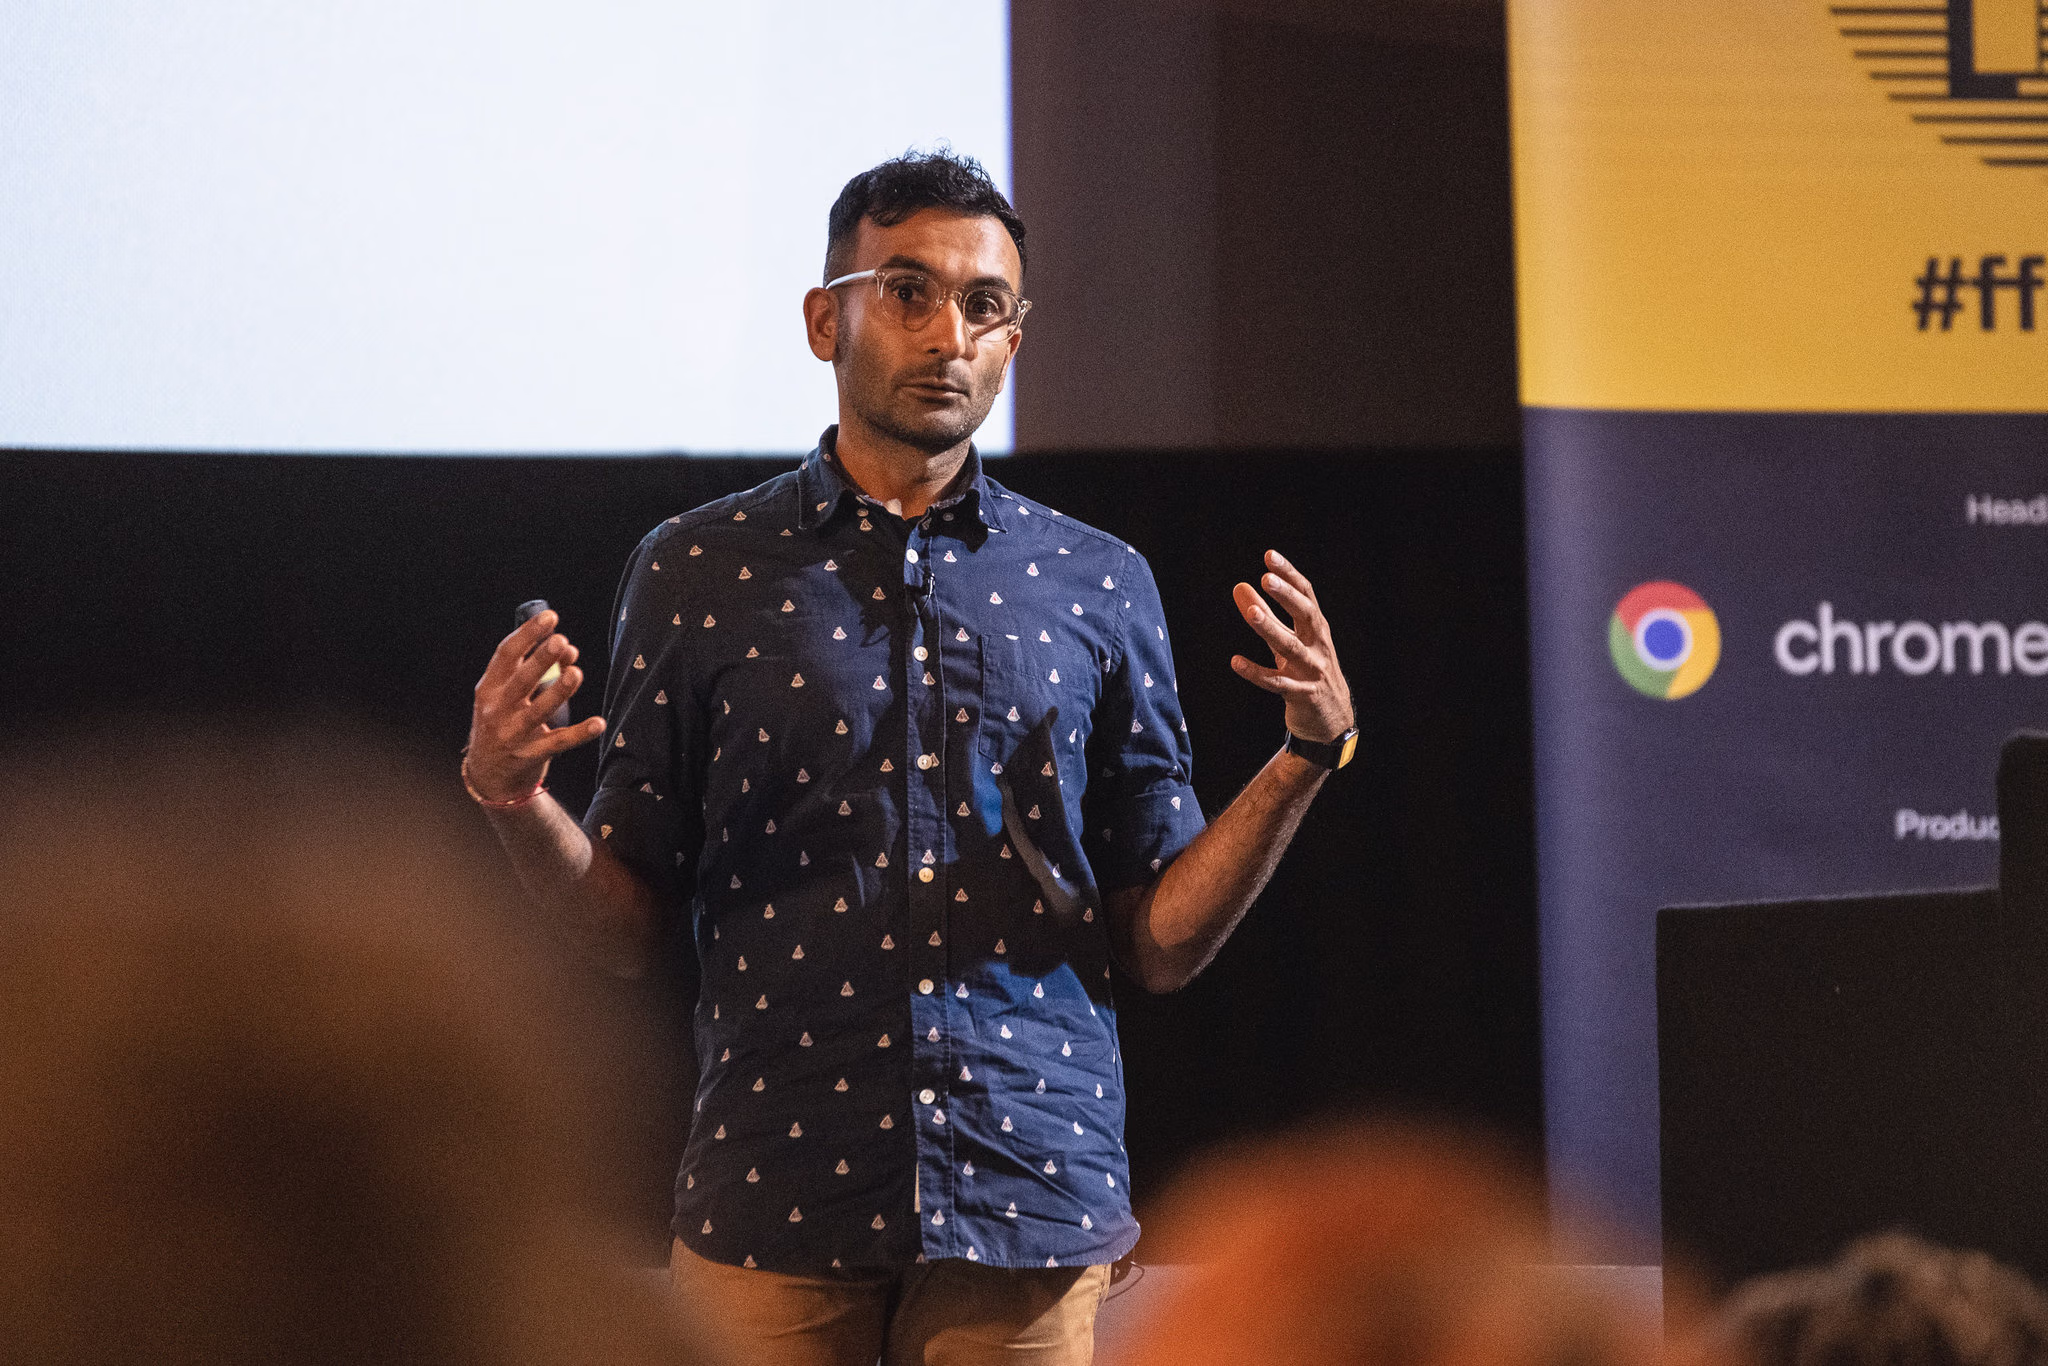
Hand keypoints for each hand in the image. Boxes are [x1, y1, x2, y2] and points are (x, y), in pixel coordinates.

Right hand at [465, 609, 605, 801]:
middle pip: (520, 681)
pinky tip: (599, 723)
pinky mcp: (531, 755)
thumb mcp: (503, 696)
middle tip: (561, 641)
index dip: (527, 634)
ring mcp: (513, 734)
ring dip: (558, 692)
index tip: (549, 617)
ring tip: (576, 673)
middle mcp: (498, 710)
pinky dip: (580, 733)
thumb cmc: (501, 722)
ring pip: (538, 711)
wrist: (488, 774)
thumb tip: (568, 650)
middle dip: (540, 659)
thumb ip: (532, 672)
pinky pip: (559, 742)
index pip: (505, 655)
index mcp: (489, 689)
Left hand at [1229, 550, 1353, 744]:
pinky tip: (1235, 662)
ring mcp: (1312, 671)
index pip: (1306, 595)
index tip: (1270, 556)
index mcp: (1317, 629)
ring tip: (1251, 612)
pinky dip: (1256, 673)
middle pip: (1306, 615)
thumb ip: (1266, 613)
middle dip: (1286, 596)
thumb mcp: (1289, 640)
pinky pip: (1276, 683)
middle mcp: (1318, 646)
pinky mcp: (1301, 695)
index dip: (1289, 575)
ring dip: (1270, 629)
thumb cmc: (1308, 671)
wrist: (1332, 719)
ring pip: (1290, 647)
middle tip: (1266, 578)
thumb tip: (1240, 586)